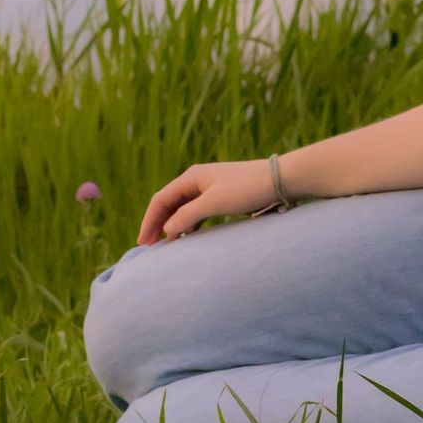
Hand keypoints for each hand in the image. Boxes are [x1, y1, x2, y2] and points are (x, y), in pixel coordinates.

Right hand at [138, 158, 275, 244]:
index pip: (161, 199)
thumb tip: (167, 229)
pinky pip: (198, 210)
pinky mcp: (222, 195)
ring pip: (183, 207)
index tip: (143, 243)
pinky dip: (190, 223)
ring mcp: (210, 186)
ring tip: (166, 245)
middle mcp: (197, 179)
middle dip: (157, 223)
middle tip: (148, 246)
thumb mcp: (213, 203)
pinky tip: (188, 236)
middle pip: (169, 202)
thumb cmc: (246, 189)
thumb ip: (187, 216)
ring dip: (173, 224)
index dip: (149, 221)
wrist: (279, 180)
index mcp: (191, 177)